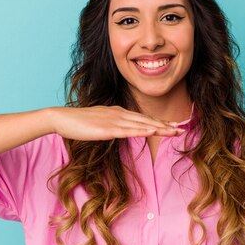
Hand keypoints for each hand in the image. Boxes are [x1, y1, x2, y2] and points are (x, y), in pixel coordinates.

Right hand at [50, 106, 183, 140]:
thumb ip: (112, 126)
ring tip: (174, 131)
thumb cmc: (78, 122)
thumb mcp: (100, 123)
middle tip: (182, 129)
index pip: (143, 118)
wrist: (62, 118)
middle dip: (166, 125)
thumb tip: (121, 130)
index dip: (160, 122)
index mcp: (118, 112)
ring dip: (160, 127)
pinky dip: (142, 130)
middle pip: (147, 120)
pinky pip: (128, 130)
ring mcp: (114, 120)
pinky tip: (153, 131)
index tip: (174, 126)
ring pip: (142, 124)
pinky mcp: (107, 128)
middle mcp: (120, 114)